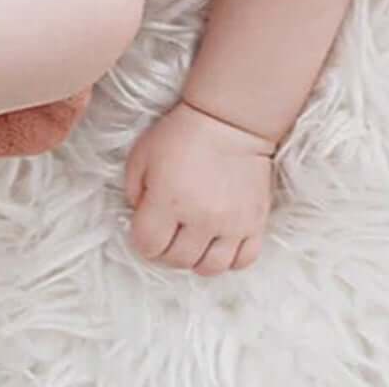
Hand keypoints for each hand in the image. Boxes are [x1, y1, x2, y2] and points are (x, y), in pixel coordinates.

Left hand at [124, 100, 274, 275]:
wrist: (230, 120)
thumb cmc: (182, 133)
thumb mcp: (143, 152)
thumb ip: (133, 189)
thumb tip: (139, 216)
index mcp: (168, 199)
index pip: (148, 245)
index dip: (142, 241)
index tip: (146, 230)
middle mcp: (201, 218)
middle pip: (178, 260)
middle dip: (166, 252)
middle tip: (168, 236)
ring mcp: (231, 224)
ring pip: (210, 268)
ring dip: (196, 259)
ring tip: (193, 241)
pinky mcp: (255, 223)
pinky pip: (243, 260)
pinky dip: (229, 259)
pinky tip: (220, 243)